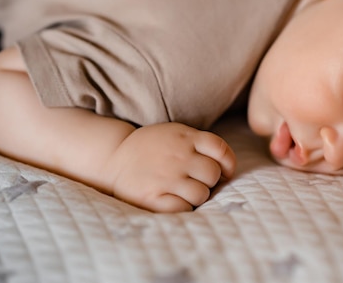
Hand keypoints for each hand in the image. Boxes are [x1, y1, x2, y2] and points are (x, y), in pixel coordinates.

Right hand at [103, 123, 235, 211]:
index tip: (225, 171)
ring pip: (201, 194)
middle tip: (195, 181)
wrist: (113, 157)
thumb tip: (226, 169)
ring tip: (183, 190)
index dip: (228, 163)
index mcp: (185, 137)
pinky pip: (183, 208)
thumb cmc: (152, 147)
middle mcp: (178, 156)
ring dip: (196, 196)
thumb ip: (200, 144)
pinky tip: (172, 199)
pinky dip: (182, 206)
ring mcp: (165, 177)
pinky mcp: (153, 198)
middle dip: (209, 181)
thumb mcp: (176, 133)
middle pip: (212, 175)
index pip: (220, 149)